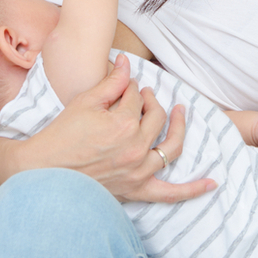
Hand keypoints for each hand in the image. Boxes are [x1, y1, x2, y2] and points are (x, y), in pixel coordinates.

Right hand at [22, 54, 215, 202]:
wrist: (44, 174)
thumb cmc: (61, 136)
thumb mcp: (84, 103)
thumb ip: (111, 83)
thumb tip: (127, 63)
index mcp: (123, 124)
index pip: (138, 98)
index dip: (131, 88)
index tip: (123, 87)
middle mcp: (136, 148)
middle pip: (156, 117)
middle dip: (152, 101)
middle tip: (144, 95)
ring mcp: (138, 172)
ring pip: (171, 147)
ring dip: (180, 127)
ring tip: (181, 112)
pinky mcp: (136, 191)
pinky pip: (171, 194)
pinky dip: (193, 190)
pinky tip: (212, 184)